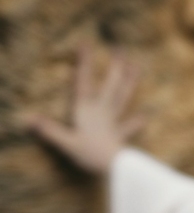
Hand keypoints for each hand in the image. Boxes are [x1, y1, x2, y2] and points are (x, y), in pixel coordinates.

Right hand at [26, 46, 143, 173]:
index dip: (85, 62)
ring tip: (137, 67)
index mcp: (86, 110)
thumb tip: (28, 118)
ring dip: (130, 82)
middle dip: (115, 66)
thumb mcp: (65, 142)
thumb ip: (49, 130)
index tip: (86, 43)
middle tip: (120, 48)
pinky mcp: (121, 135)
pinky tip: (145, 116)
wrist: (114, 169)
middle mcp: (102, 111)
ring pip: (123, 97)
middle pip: (110, 85)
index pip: (84, 81)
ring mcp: (114, 121)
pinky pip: (131, 126)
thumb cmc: (90, 154)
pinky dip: (138, 121)